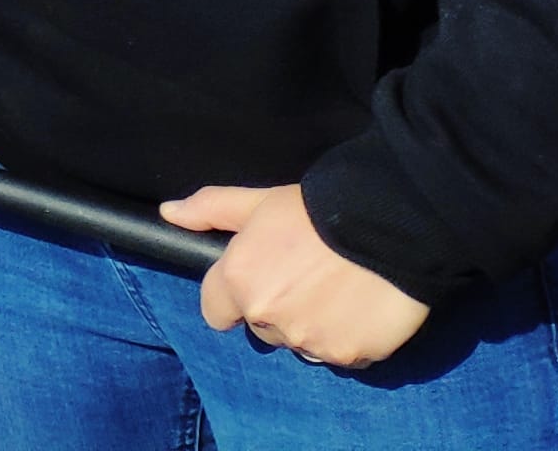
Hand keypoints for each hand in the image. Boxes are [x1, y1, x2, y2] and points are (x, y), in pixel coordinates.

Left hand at [163, 184, 430, 367]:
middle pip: (260, 324)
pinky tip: (359, 305)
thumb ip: (211, 209)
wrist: (388, 224)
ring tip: (336, 287)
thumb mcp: (260, 201)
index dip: (232, 295)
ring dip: (310, 324)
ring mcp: (307, 341)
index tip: (257, 279)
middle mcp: (267, 317)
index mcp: (239, 280)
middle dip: (276, 306)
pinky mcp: (347, 356)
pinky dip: (346, 336)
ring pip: (299, 341)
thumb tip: (169, 212)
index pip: (214, 311)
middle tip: (305, 274)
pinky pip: (338, 353)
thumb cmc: (318, 209)